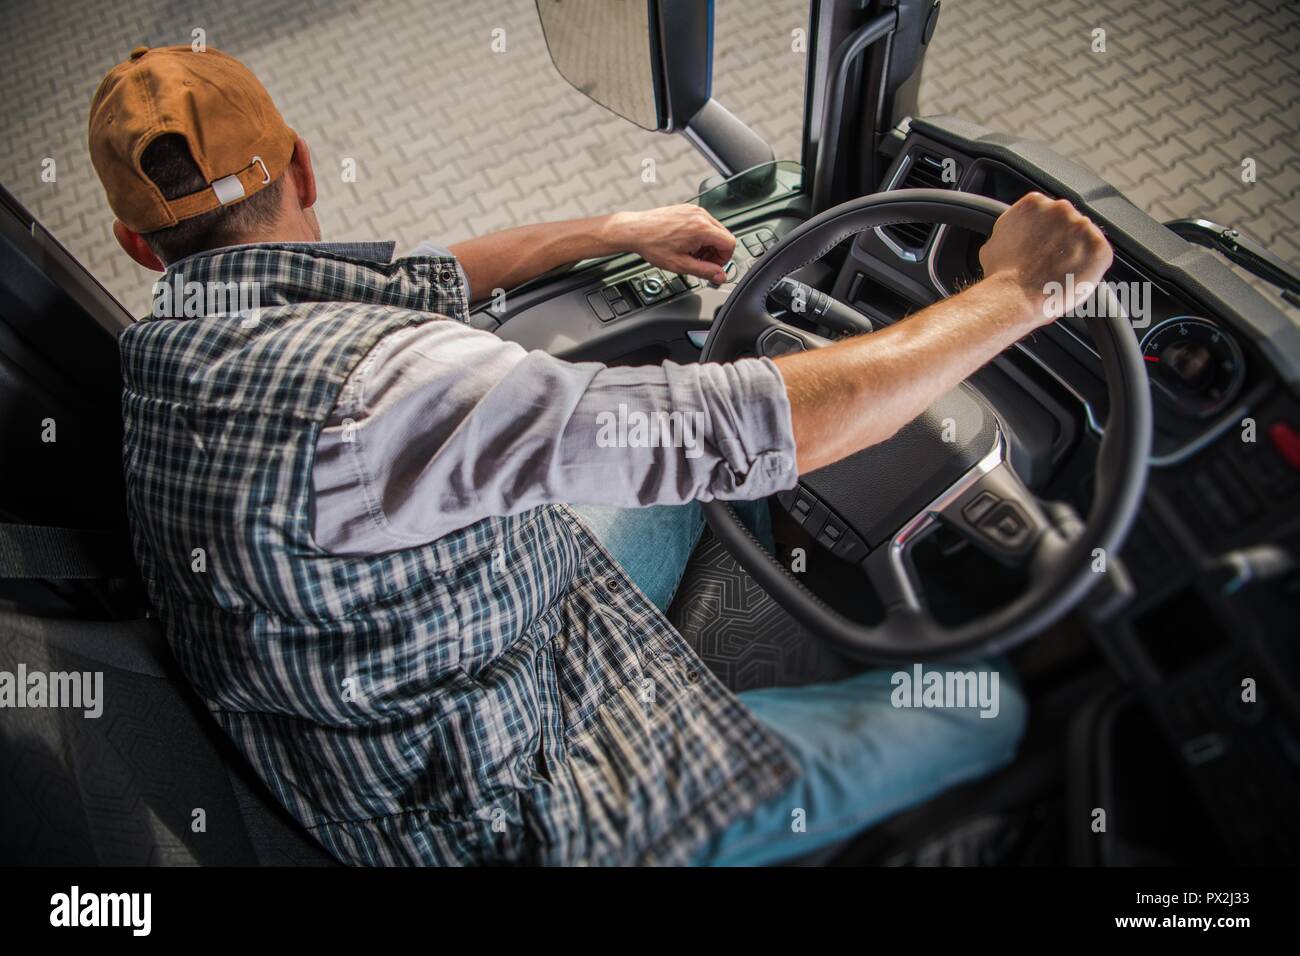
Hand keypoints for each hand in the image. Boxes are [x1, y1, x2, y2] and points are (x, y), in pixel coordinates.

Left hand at [610, 205, 736, 284]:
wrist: (635, 230)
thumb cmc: (652, 244)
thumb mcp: (680, 265)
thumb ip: (705, 271)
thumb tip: (720, 276)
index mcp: (702, 228)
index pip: (730, 243)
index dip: (724, 259)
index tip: (713, 266)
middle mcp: (700, 215)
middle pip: (723, 236)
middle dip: (716, 253)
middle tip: (701, 262)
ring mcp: (694, 210)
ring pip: (714, 230)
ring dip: (708, 244)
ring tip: (691, 253)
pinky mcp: (688, 209)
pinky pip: (704, 223)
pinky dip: (700, 235)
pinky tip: (686, 244)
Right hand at [978, 192, 1112, 327]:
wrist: (1013, 297)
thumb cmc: (1001, 276)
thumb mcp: (994, 243)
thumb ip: (1011, 232)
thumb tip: (1011, 238)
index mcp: (1034, 203)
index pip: (1047, 212)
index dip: (1044, 233)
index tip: (1041, 247)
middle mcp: (1060, 208)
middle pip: (1068, 222)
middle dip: (1062, 241)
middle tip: (1049, 263)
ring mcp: (1082, 226)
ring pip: (1085, 239)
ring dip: (1077, 253)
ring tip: (1060, 274)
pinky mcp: (1099, 247)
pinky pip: (1100, 256)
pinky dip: (1091, 268)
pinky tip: (1073, 279)